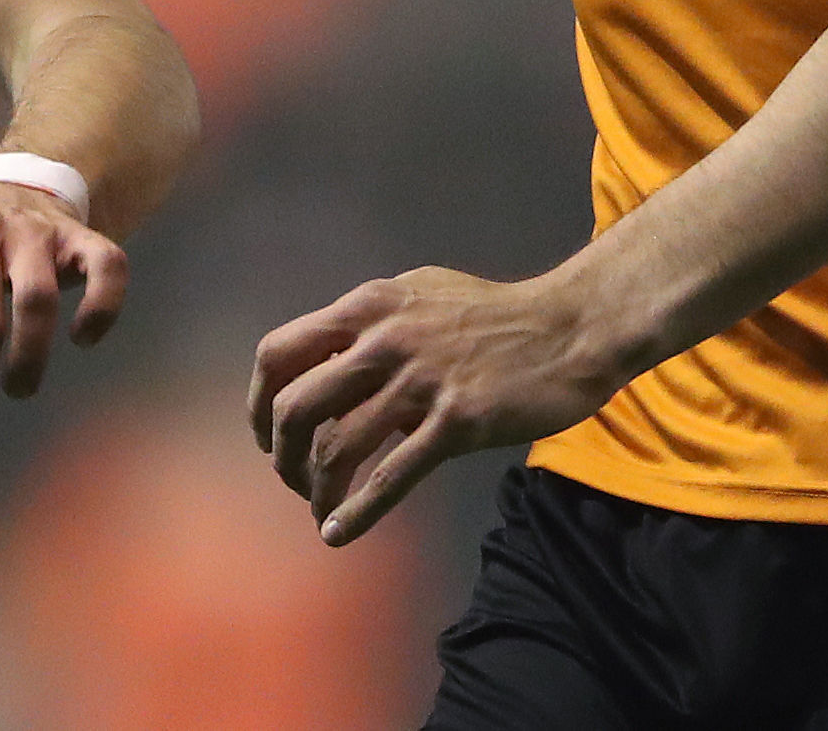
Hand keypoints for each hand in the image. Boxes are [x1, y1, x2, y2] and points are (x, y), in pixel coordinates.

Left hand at [248, 264, 630, 545]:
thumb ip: (372, 323)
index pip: (279, 353)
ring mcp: (419, 382)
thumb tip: (332, 364)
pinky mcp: (456, 423)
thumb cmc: (495, 313)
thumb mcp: (420, 292)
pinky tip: (338, 534)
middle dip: (282, 454)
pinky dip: (357, 513)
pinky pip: (391, 477)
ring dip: (316, 488)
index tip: (266, 434)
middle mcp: (383, 341)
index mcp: (367, 307)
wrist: (569, 329)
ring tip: (319, 509)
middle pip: (295, 407)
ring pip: (337, 447)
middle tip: (292, 478)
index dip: (258, 401)